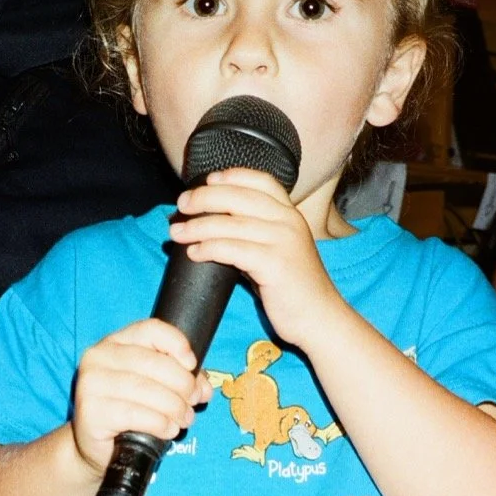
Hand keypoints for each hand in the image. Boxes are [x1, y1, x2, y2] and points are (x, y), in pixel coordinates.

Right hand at [72, 319, 212, 475]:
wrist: (101, 447)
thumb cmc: (130, 410)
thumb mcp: (155, 387)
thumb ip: (181, 379)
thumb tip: (203, 388)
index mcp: (115, 343)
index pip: (149, 329)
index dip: (176, 343)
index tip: (192, 365)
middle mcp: (98, 357)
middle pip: (151, 362)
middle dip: (182, 383)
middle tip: (193, 401)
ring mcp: (90, 384)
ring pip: (145, 389)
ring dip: (174, 407)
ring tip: (185, 418)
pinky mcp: (90, 413)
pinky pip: (135, 414)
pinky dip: (160, 423)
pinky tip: (168, 429)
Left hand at [170, 169, 336, 349]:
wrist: (319, 318)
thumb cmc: (292, 289)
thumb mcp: (278, 251)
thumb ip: (255, 235)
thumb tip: (215, 228)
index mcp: (290, 215)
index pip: (262, 181)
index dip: (233, 176)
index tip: (208, 179)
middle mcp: (289, 222)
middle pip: (240, 197)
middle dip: (205, 197)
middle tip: (181, 204)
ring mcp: (283, 242)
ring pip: (231, 224)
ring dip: (197, 226)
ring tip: (176, 232)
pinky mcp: (275, 265)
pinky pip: (232, 249)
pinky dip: (208, 248)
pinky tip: (193, 253)